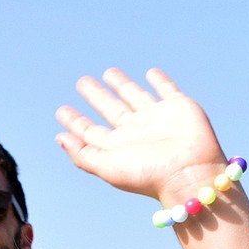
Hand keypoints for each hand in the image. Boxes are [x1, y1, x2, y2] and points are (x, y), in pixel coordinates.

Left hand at [55, 68, 226, 207]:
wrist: (189, 173)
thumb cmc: (148, 175)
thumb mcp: (108, 167)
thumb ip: (83, 154)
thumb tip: (59, 138)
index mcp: (117, 147)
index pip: (90, 132)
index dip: (75, 121)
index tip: (61, 111)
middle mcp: (135, 132)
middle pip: (110, 110)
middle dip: (96, 96)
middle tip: (82, 82)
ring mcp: (156, 119)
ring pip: (134, 96)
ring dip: (122, 85)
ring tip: (109, 73)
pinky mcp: (178, 107)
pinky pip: (166, 89)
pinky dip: (159, 81)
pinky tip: (151, 73)